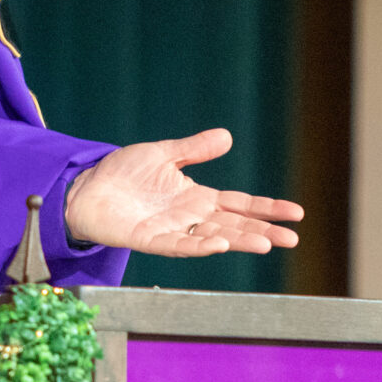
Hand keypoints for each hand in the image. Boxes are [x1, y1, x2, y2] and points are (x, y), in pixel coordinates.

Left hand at [61, 128, 302, 257]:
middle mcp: (189, 217)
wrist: (85, 188)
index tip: (296, 213)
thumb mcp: (162, 154)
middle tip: (292, 239)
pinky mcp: (149, 239)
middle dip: (264, 231)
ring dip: (239, 240)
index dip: (267, 208)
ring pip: (213, 237)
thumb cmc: (122, 173)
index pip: (240, 204)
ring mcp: (171, 230)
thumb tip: (227, 136)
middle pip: (235, 225)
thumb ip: (193, 149)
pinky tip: (220, 244)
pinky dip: (200, 245)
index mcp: (196, 197)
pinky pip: (179, 245)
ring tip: (265, 243)